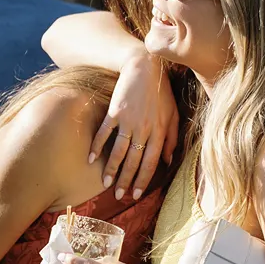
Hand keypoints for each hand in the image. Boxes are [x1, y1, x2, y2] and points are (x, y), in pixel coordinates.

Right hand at [89, 55, 179, 199]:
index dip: (142, 180)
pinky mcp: (115, 111)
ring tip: (105, 185)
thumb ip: (173, 138)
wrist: (145, 67)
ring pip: (118, 151)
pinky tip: (91, 159)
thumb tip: (169, 160)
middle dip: (126, 181)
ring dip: (111, 169)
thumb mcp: (173, 114)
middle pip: (134, 161)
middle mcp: (145, 129)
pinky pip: (104, 132)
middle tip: (118, 196)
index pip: (151, 163)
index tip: (135, 194)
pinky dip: (97, 146)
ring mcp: (129, 120)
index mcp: (160, 132)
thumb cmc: (161, 92)